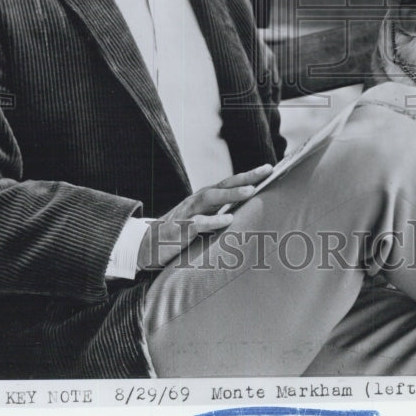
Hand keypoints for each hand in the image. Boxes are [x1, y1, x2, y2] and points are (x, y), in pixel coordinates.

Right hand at [136, 164, 273, 270]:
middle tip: (267, 171)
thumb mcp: (202, 220)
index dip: (248, 175)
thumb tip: (248, 213)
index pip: (228, 183)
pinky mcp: (179, 230)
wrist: (146, 246)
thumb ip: (220, 214)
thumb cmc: (179, 233)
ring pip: (209, 198)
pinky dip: (213, 221)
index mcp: (204, 199)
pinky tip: (228, 220)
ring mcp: (187, 214)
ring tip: (251, 191)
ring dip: (231, 194)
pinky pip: (197, 224)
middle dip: (245, 177)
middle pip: (222, 184)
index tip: (270, 168)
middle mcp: (196, 201)